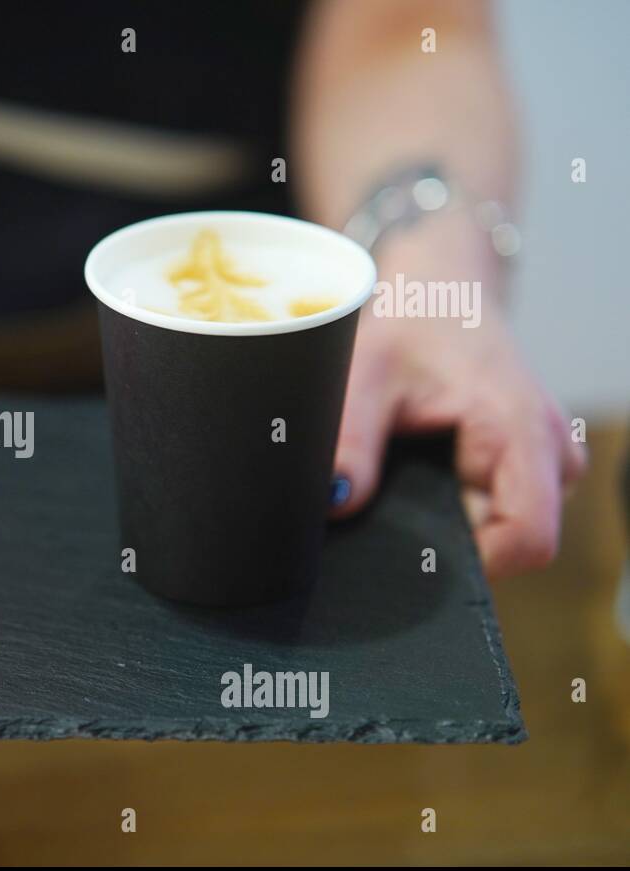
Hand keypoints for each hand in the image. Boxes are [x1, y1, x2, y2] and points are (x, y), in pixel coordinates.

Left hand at [330, 232, 584, 577]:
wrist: (438, 291)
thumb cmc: (410, 323)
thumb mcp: (364, 374)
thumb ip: (350, 442)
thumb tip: (336, 504)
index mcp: (522, 430)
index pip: (528, 539)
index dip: (473, 563)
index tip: (410, 550)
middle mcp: (550, 453)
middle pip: (515, 542)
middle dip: (451, 542)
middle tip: (392, 510)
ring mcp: (545, 464)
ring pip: (506, 531)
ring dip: (451, 522)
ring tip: (406, 479)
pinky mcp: (528, 467)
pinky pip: (498, 512)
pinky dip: (455, 507)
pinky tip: (420, 479)